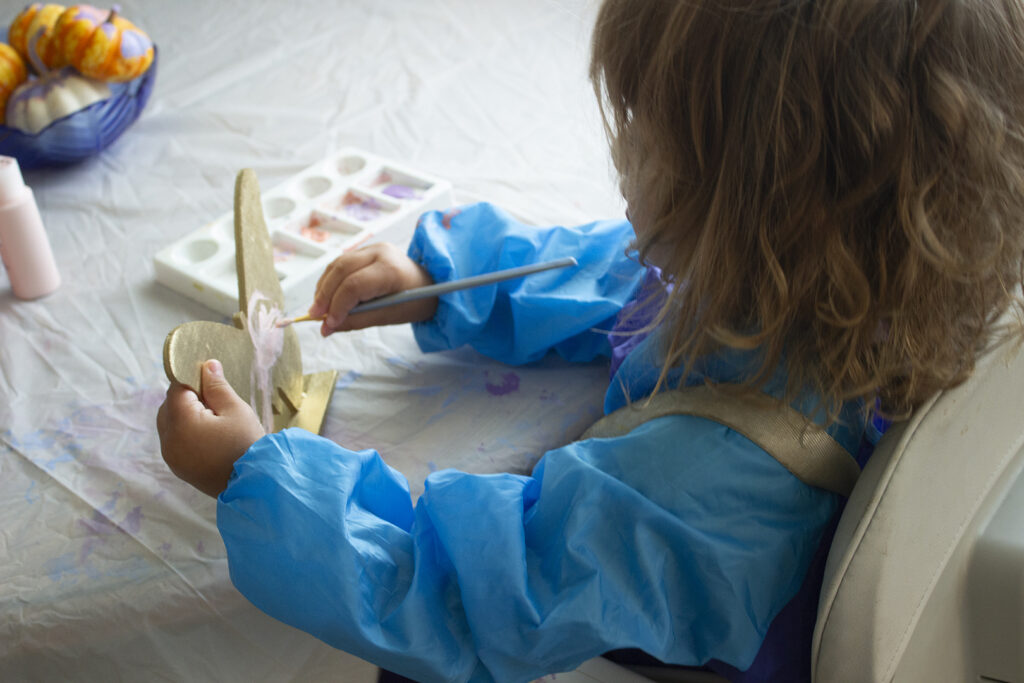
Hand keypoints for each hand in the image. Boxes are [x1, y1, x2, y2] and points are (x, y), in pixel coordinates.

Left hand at [157, 359, 265, 497]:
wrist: (254, 485)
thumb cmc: (247, 444)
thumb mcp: (236, 410)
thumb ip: (217, 387)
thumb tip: (207, 365)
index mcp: (181, 423)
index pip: (175, 389)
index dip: (191, 380)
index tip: (209, 380)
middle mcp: (169, 440)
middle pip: (168, 407)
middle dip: (187, 398)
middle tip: (215, 401)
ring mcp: (171, 456)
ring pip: (169, 424)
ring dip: (185, 416)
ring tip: (213, 419)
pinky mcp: (178, 467)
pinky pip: (174, 441)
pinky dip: (186, 432)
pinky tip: (209, 435)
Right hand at [309, 242, 435, 336]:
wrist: (430, 284)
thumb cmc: (414, 302)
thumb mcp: (389, 316)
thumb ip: (357, 321)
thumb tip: (326, 327)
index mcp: (390, 269)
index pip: (354, 285)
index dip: (337, 305)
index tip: (328, 324)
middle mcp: (380, 252)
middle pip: (341, 270)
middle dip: (324, 295)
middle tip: (315, 315)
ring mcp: (372, 248)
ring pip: (337, 264)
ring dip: (324, 287)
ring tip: (319, 309)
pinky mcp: (366, 251)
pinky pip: (342, 264)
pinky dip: (331, 280)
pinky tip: (327, 297)